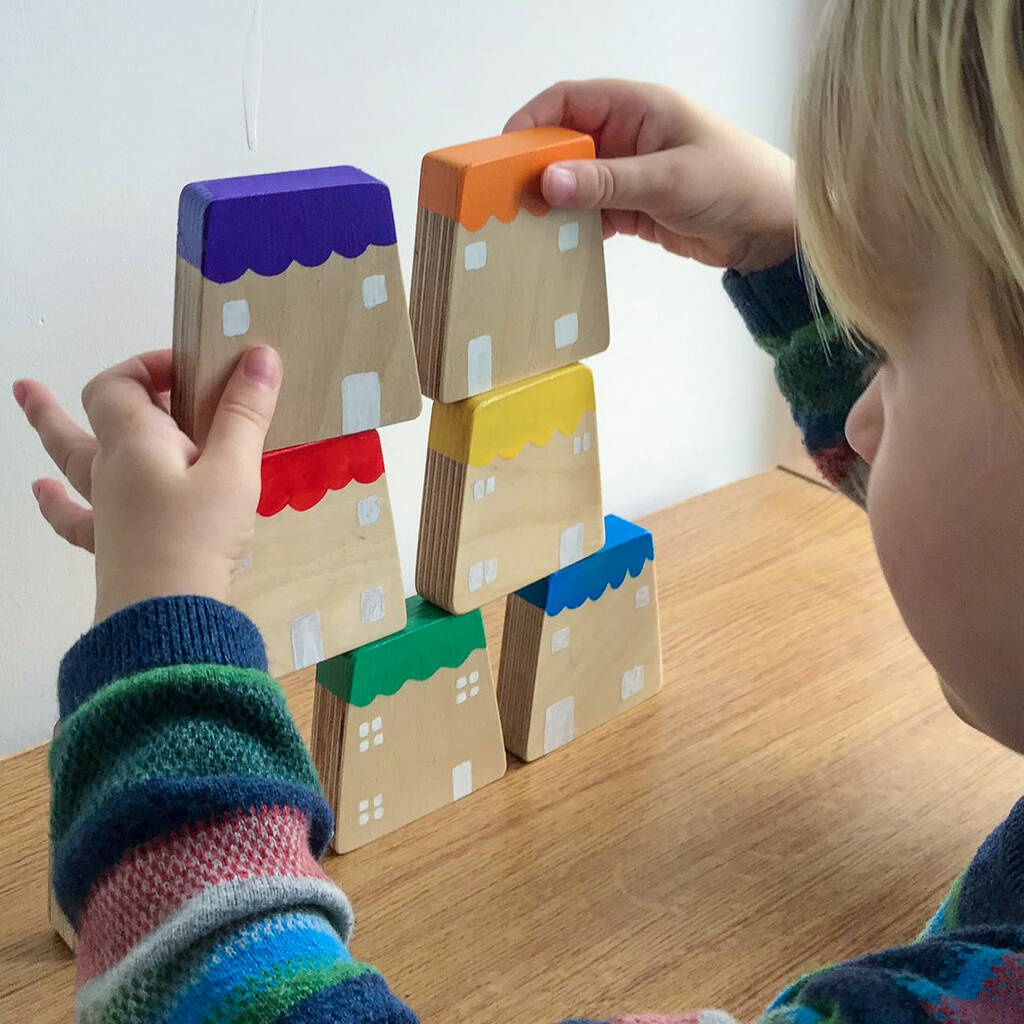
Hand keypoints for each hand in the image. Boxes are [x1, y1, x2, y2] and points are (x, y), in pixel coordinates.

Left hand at [14, 346, 281, 622]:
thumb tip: (261, 354)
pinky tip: (43, 493)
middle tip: (62, 378)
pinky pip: (75, 518)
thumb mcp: (235, 469)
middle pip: (90, 416)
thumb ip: (246, 412)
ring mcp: (106, 506)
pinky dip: (58, 503)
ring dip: (52, 430)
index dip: (149, 366)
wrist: (167, 613)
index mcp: (137, 441)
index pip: (122, 384)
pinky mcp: (110, 543)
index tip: (192, 371)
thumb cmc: (200, 535)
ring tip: (29, 401)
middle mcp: (112, 467)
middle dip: (94, 391)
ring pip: (72, 460)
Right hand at [506, 79, 795, 272]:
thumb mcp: (669, 180)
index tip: (504, 156)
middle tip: (507, 201)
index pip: (568, 101)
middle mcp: (628, 136)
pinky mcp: (634, 208)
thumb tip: (548, 183)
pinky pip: (591, 213)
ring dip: (553, 204)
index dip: (531, 123)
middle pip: (564, 143)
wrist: (774, 229)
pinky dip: (574, 228)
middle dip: (535, 169)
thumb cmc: (736, 184)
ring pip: (574, 183)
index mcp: (637, 108)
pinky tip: (559, 247)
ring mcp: (629, 174)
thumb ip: (608, 182)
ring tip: (525, 229)